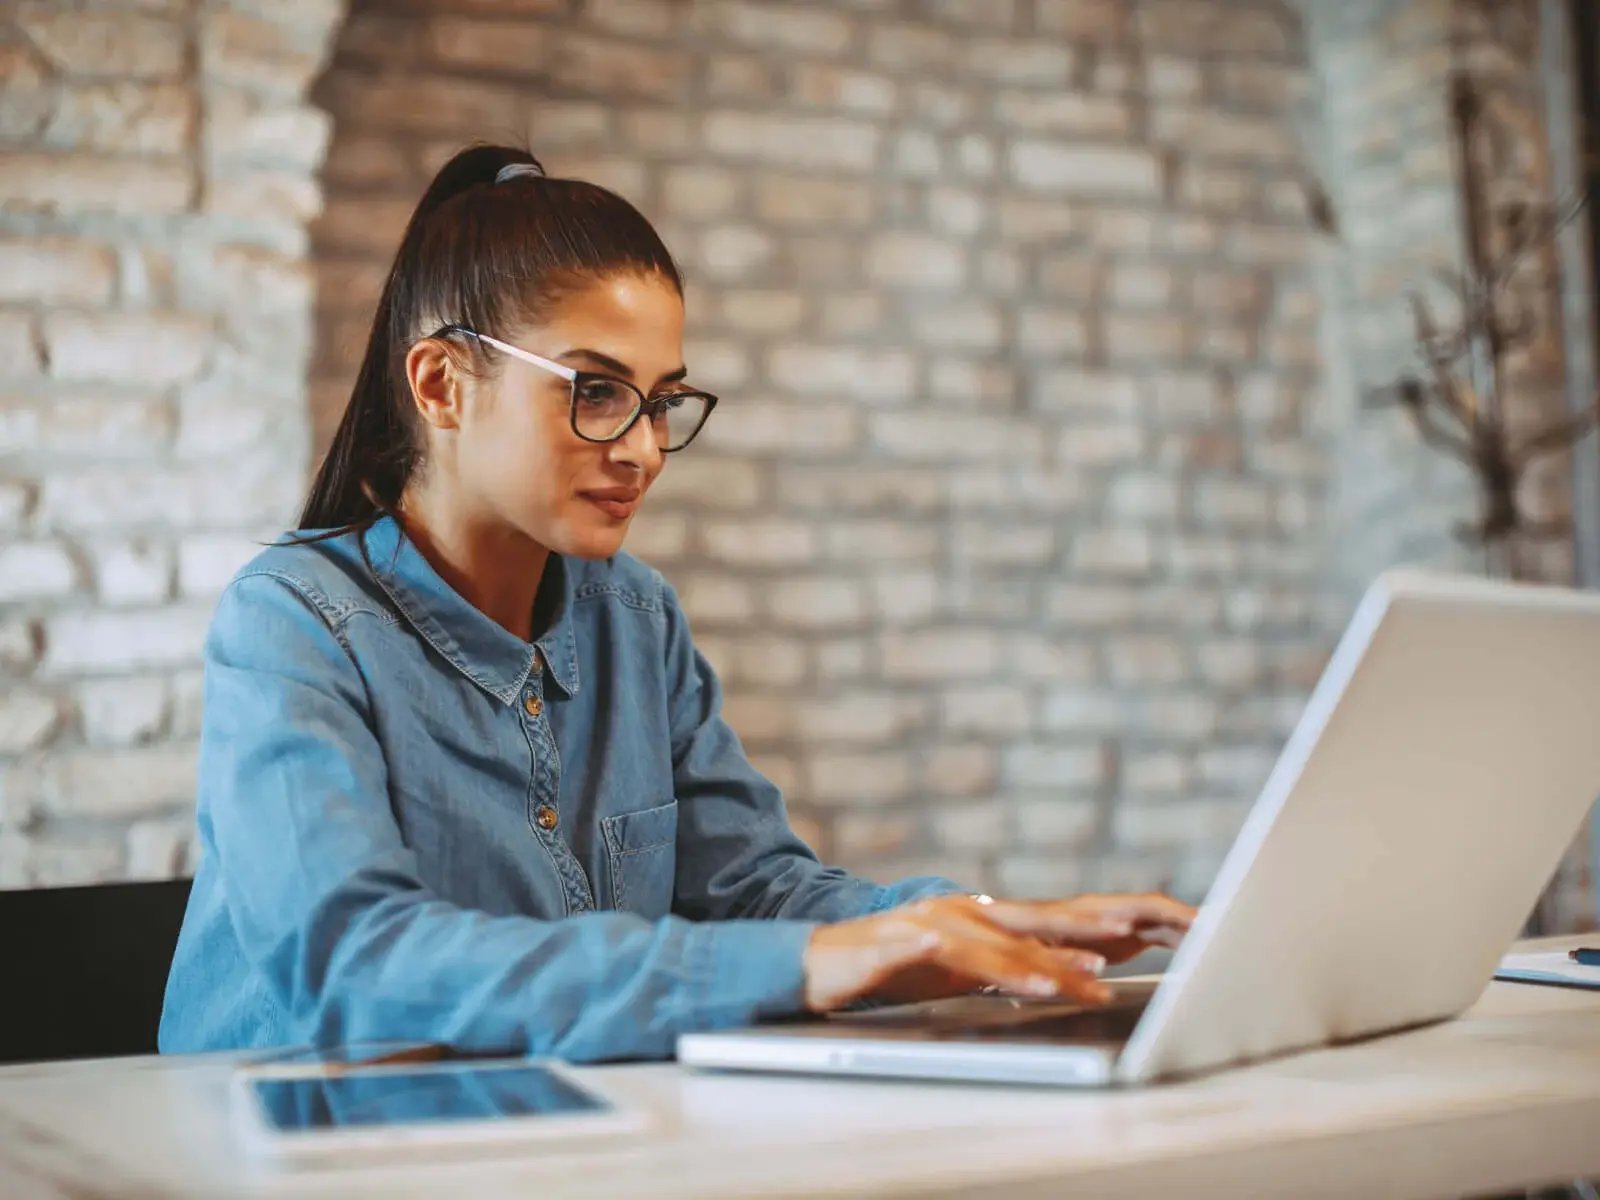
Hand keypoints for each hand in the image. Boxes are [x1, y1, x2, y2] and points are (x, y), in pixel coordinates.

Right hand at [802, 892, 1195, 1012]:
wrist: (814, 962)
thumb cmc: (888, 968)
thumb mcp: (958, 970)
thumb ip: (1006, 968)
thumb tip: (1067, 978)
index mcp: (984, 915)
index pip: (1055, 920)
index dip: (1105, 924)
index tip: (1158, 932)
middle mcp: (969, 909)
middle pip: (1046, 921)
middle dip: (1101, 930)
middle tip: (1152, 936)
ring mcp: (939, 920)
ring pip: (1011, 945)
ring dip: (1058, 965)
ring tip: (1097, 984)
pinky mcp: (911, 940)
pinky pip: (968, 960)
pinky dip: (1005, 974)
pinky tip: (1034, 988)